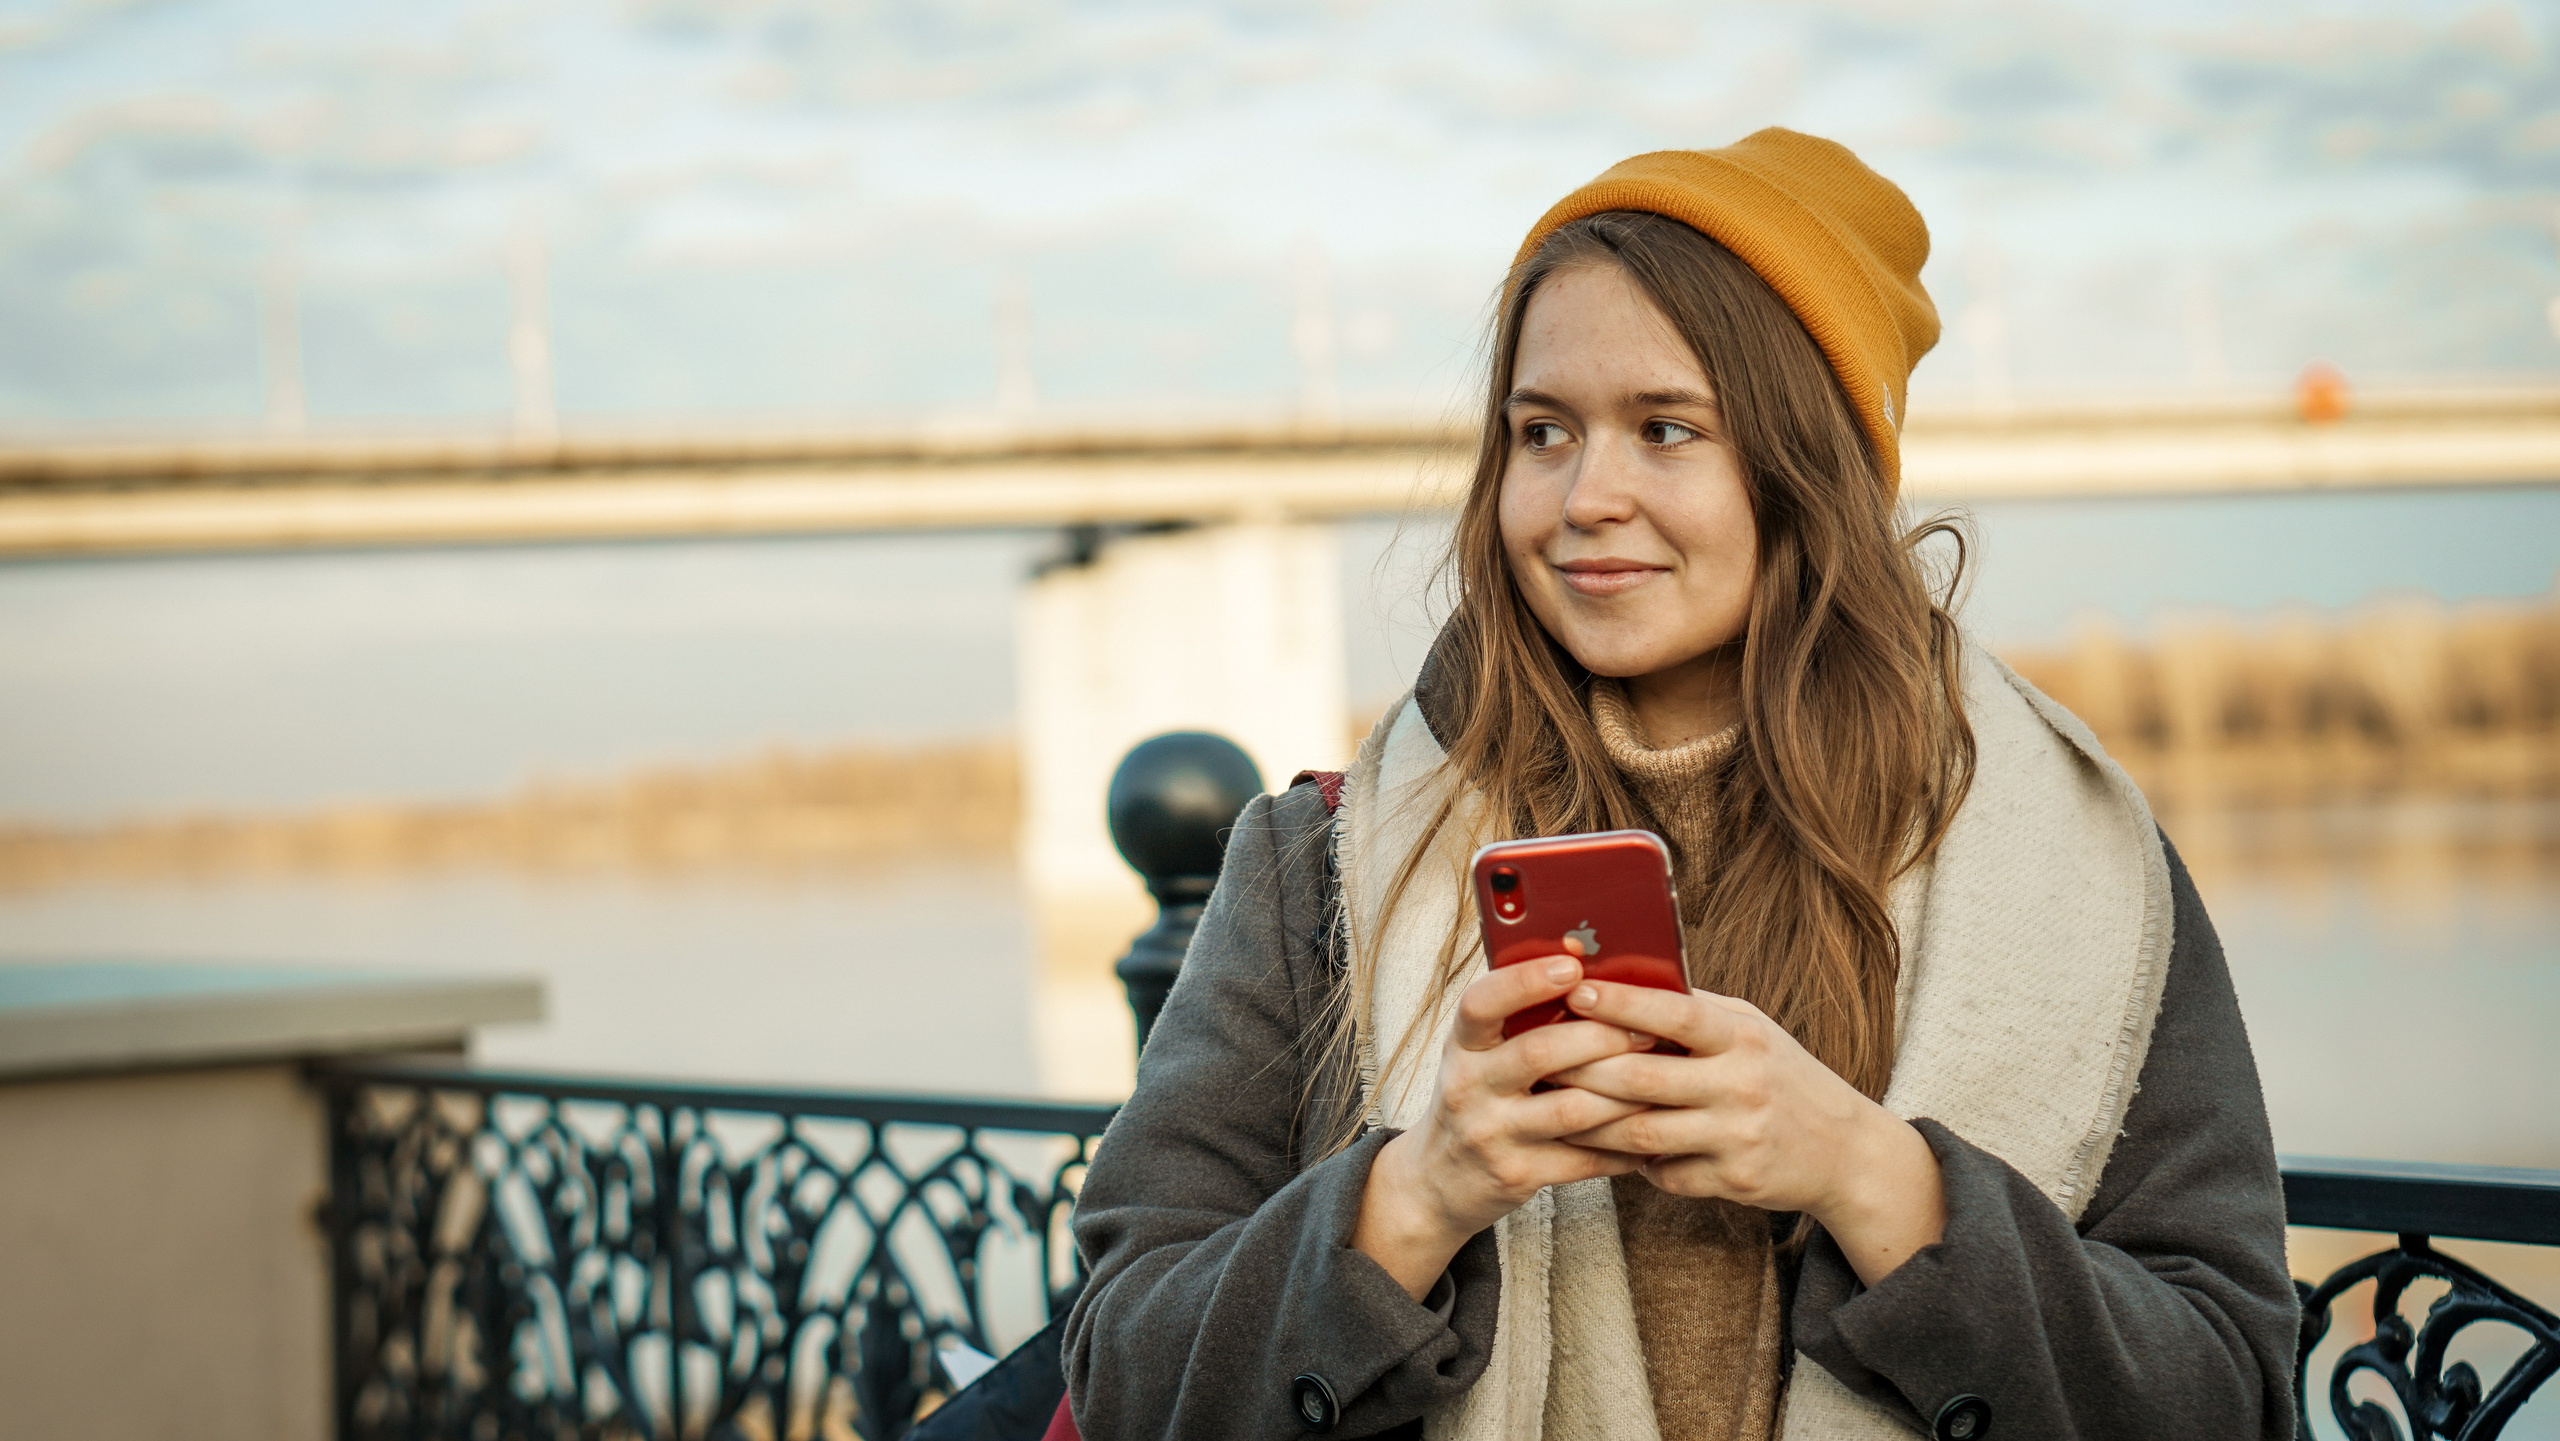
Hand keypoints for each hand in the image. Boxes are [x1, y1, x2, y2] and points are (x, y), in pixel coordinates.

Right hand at [1352, 955, 1654, 1297]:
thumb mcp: (1478, 1055)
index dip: (1526, 980)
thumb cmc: (1477, 1097)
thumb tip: (1588, 965)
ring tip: (1660, 1078)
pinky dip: (1622, 1145)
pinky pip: (1582, 1158)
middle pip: (1539, 1052)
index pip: (1481, 1003)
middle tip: (1648, 1029)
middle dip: (1602, 1037)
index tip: (1573, 964)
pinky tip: (1647, 1129)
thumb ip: (1518, 1020)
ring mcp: (1490, 1134)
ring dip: (1624, 1093)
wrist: (1437, 1179)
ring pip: (1571, 1109)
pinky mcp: (1515, 1174)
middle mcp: (1468, 1086)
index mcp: (1461, 1045)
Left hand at [1548, 980, 1946, 1286]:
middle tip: (1538, 1060)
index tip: (1575, 989)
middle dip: (1583, 1069)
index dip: (1622, 1002)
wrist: (1845, 1151)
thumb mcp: (1753, 1031)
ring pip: (1642, 1132)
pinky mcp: (1733, 1180)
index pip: (1676, 1013)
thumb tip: (1625, 980)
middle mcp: (1742, 1084)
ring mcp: (1738, 1135)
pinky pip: (1664, 1173)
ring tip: (1555, 1108)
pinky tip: (1609, 1151)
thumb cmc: (1783, 1077)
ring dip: (1592, 1124)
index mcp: (1744, 1037)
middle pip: (1643, 1077)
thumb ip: (1697, 1012)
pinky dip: (1634, 1163)